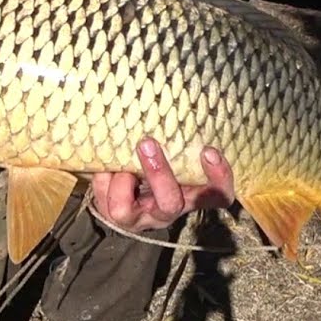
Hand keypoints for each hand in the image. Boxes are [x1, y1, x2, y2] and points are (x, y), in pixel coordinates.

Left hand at [91, 138, 234, 232]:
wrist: (128, 196)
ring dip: (118, 178)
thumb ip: (179, 144)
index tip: (209, 151)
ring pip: (124, 208)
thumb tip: (171, 101)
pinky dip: (102, 176)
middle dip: (157, 174)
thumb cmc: (160, 168)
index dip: (218, 178)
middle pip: (170, 203)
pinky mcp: (113, 216)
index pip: (218, 195)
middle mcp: (167, 212)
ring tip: (118, 161)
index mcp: (192, 197)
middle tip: (147, 142)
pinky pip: (102, 197)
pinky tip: (107, 164)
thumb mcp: (176, 158)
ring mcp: (138, 218)